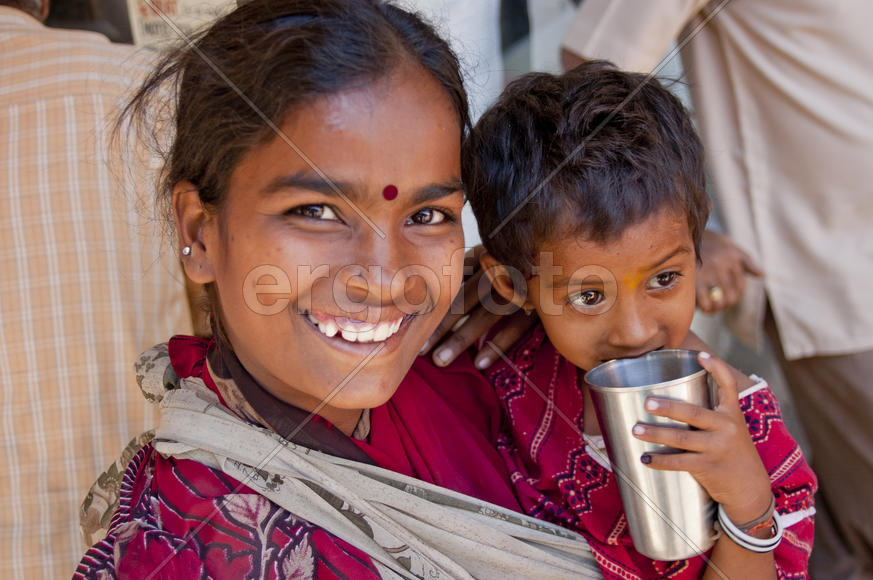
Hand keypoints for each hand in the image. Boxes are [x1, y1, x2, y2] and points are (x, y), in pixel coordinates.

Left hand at [420, 246, 536, 368]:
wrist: (570, 253)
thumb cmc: (524, 259)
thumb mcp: (498, 256)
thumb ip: (474, 269)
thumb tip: (437, 288)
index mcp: (486, 257)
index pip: (454, 283)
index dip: (434, 306)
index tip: (412, 326)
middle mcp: (499, 270)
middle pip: (463, 300)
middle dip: (440, 326)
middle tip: (418, 351)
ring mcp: (519, 287)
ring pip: (484, 315)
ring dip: (461, 339)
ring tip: (441, 360)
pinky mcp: (538, 305)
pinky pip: (515, 327)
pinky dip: (497, 344)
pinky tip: (479, 363)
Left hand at [631, 351, 771, 523]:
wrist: (750, 489)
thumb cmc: (732, 453)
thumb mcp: (730, 429)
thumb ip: (710, 414)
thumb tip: (674, 398)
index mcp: (732, 414)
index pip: (728, 385)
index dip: (717, 368)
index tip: (701, 355)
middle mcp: (727, 428)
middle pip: (693, 413)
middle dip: (667, 407)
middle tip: (646, 402)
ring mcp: (718, 448)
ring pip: (681, 439)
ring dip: (655, 434)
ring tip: (635, 430)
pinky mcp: (709, 467)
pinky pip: (679, 463)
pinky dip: (660, 461)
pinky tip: (645, 458)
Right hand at [695, 230, 762, 313]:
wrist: (683, 235)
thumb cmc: (710, 243)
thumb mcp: (730, 248)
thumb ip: (746, 261)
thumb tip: (761, 275)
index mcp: (734, 258)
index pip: (740, 287)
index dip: (734, 296)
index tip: (725, 298)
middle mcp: (724, 265)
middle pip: (732, 297)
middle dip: (725, 304)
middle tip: (717, 305)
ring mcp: (710, 273)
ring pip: (720, 302)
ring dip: (716, 308)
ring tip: (710, 307)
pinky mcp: (695, 281)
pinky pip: (705, 303)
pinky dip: (705, 308)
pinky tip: (702, 307)